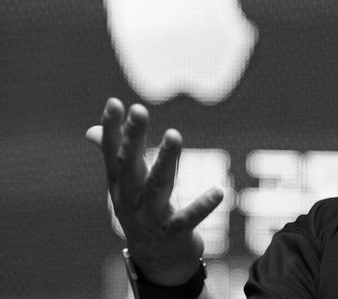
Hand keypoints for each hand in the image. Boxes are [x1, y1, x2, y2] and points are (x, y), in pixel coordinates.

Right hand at [86, 98, 222, 285]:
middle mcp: (130, 201)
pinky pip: (187, 219)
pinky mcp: (174, 234)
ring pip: (157, 187)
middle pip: (130, 166)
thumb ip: (113, 157)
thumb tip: (91, 130)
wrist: (156, 262)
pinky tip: (219, 191)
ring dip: (165, 160)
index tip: (115, 102)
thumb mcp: (125, 187)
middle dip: (133, 138)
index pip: (112, 154)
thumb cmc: (141, 214)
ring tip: (174, 134)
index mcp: (120, 186)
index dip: (112, 129)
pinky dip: (202, 206)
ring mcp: (151, 219)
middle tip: (140, 109)